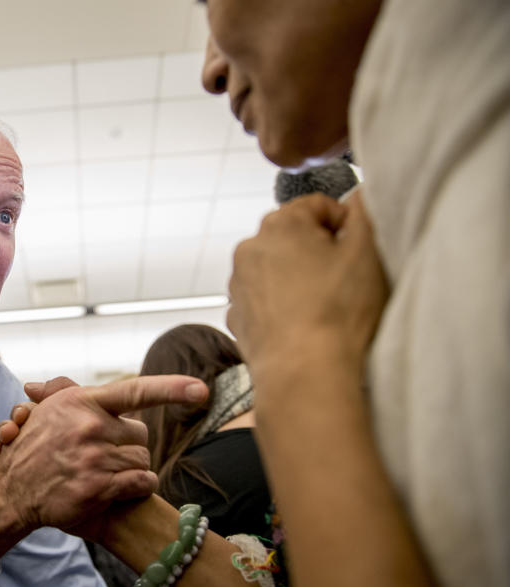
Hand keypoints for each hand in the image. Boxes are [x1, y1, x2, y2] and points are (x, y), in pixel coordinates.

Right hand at [0, 375, 206, 530]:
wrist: (10, 489)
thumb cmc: (32, 447)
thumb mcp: (46, 410)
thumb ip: (64, 392)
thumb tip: (55, 380)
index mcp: (82, 402)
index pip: (134, 392)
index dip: (171, 389)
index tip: (200, 390)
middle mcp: (90, 428)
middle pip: (141, 434)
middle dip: (129, 444)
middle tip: (107, 452)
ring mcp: (95, 459)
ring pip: (143, 461)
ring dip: (132, 468)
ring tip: (107, 471)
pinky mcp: (98, 488)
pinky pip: (142, 484)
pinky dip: (140, 487)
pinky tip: (123, 489)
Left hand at [227, 191, 388, 378]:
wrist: (304, 373)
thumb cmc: (338, 312)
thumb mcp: (368, 251)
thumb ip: (365, 211)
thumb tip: (360, 194)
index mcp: (280, 224)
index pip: (317, 204)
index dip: (345, 224)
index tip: (358, 249)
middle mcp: (249, 248)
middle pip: (293, 236)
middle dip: (318, 251)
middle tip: (345, 278)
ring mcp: (238, 285)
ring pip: (276, 268)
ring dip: (298, 278)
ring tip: (325, 305)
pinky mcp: (237, 316)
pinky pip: (264, 300)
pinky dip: (282, 305)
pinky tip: (304, 323)